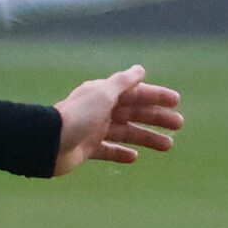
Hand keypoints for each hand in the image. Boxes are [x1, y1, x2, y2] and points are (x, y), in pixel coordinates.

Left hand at [50, 65, 182, 175]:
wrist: (49, 143)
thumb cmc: (78, 116)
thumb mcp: (103, 93)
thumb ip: (123, 82)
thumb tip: (140, 70)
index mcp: (103, 93)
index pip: (135, 92)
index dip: (156, 96)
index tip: (176, 102)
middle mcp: (99, 109)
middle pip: (133, 112)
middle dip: (156, 117)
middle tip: (179, 124)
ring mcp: (93, 130)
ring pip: (126, 132)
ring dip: (146, 137)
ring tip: (168, 145)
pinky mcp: (87, 149)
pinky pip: (109, 149)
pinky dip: (121, 152)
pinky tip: (135, 157)